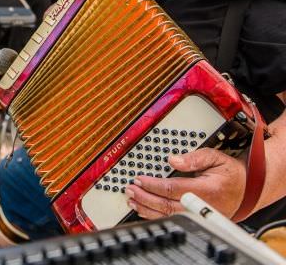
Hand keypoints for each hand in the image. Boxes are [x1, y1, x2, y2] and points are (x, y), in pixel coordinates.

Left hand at [125, 148, 246, 219]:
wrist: (246, 189)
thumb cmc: (230, 173)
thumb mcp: (215, 157)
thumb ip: (194, 157)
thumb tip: (173, 160)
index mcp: (206, 190)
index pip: (173, 189)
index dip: (153, 185)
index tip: (139, 179)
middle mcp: (201, 205)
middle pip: (167, 206)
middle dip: (145, 197)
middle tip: (130, 189)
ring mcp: (198, 215)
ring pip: (168, 216)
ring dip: (147, 208)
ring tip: (132, 200)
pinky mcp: (195, 219)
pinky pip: (172, 219)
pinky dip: (155, 215)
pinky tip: (144, 210)